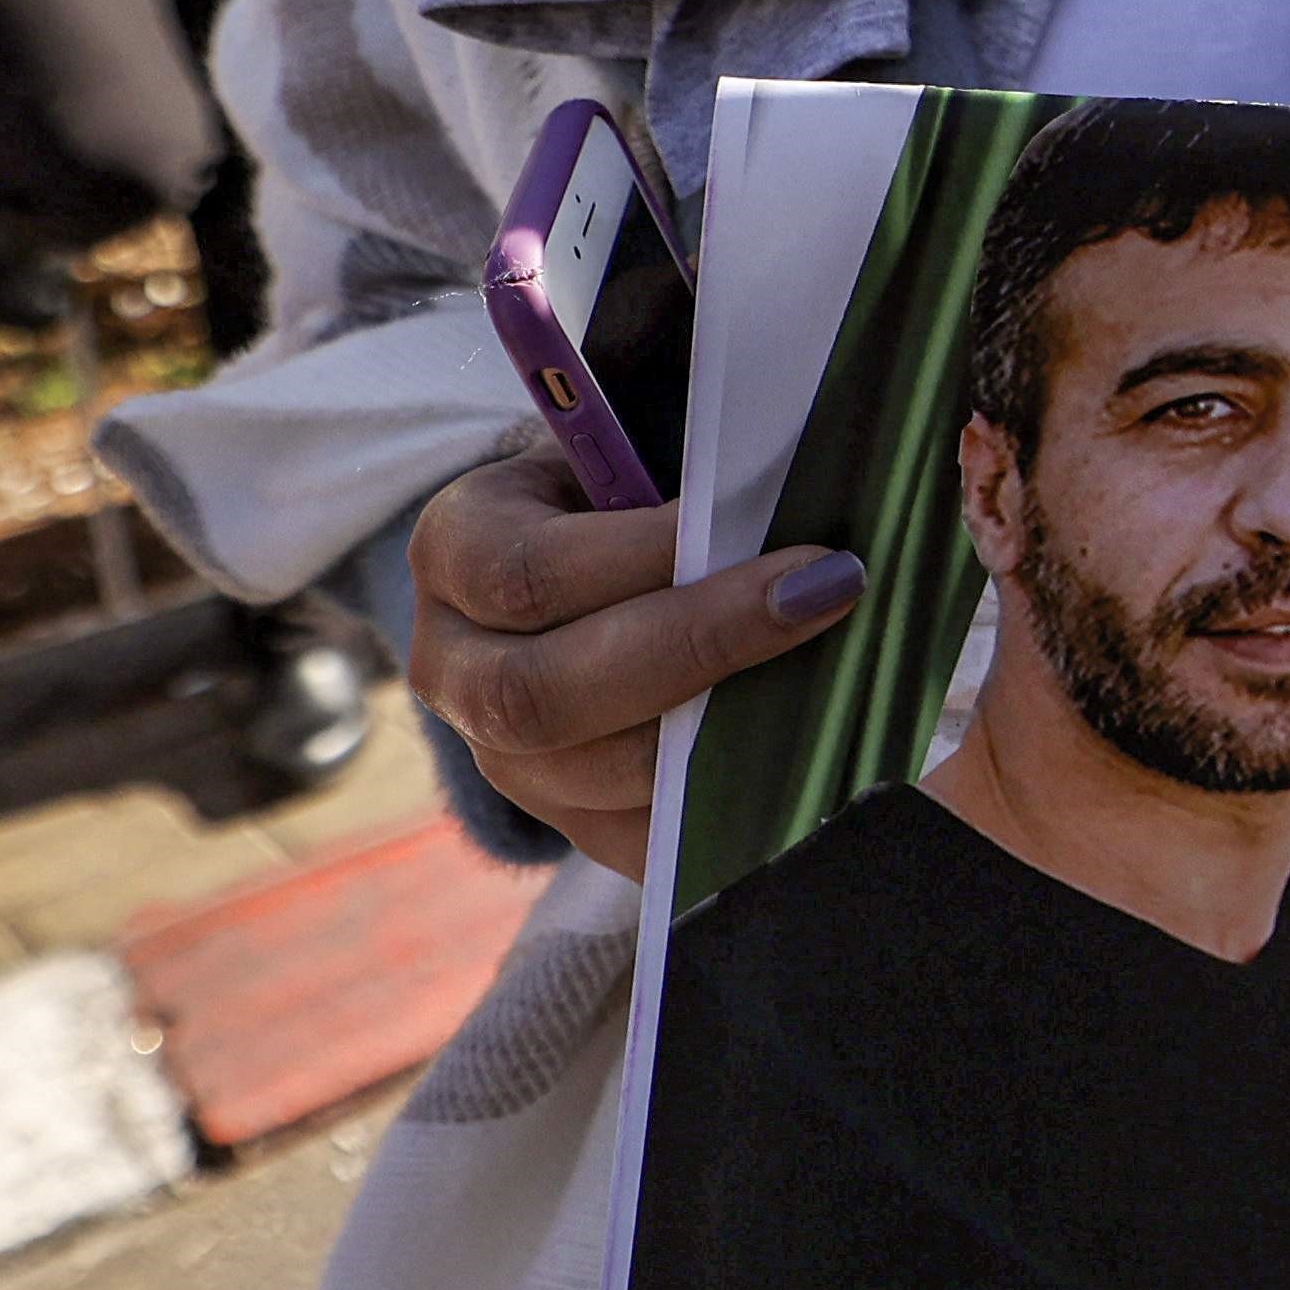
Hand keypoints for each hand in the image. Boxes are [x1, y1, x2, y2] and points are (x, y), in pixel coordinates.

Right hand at [405, 442, 869, 879]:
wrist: (598, 573)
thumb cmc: (633, 495)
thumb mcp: (636, 450)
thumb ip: (695, 455)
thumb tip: (824, 461)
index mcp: (457, 551)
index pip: (534, 574)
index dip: (655, 561)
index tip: (780, 542)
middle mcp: (454, 667)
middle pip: (544, 693)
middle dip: (698, 647)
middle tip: (825, 599)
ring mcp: (501, 759)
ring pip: (594, 777)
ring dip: (720, 732)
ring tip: (834, 679)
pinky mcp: (565, 822)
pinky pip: (639, 839)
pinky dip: (725, 808)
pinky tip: (811, 763)